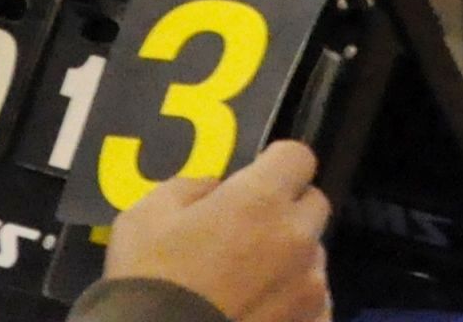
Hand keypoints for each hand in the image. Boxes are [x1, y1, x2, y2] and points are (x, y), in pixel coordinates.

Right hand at [102, 138, 330, 321]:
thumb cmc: (149, 280)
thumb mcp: (145, 216)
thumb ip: (190, 188)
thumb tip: (216, 189)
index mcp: (261, 200)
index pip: (298, 157)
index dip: (275, 165)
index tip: (255, 181)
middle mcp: (297, 238)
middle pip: (313, 206)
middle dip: (287, 212)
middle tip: (250, 234)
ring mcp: (310, 289)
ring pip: (314, 259)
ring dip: (291, 262)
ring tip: (251, 285)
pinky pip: (316, 307)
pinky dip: (296, 307)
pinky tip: (263, 314)